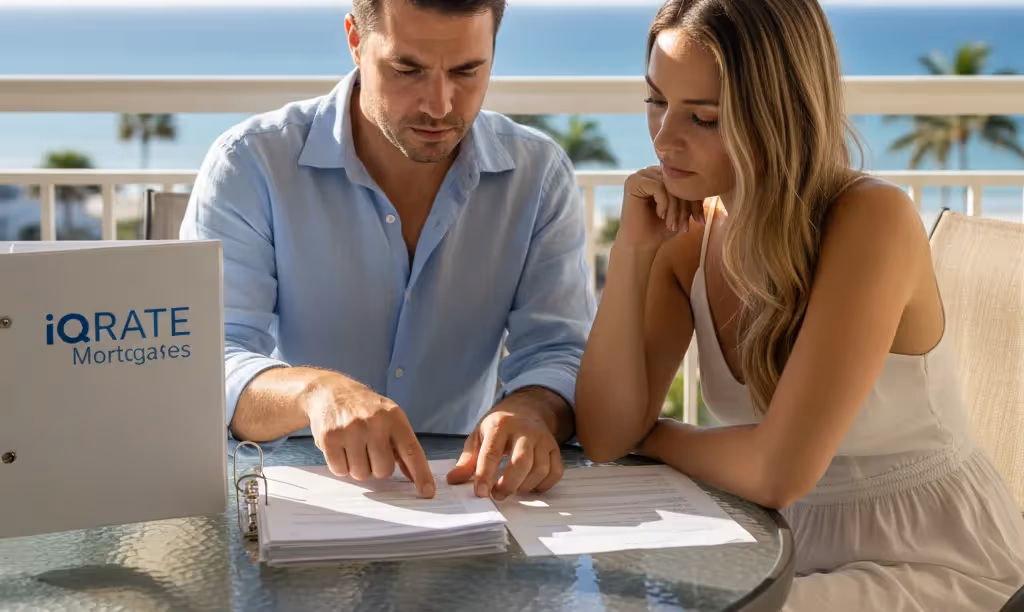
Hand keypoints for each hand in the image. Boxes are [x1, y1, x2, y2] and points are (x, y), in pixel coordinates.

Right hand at [303, 372, 434, 497]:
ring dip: (358, 466)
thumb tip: (416, 477)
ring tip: (354, 446)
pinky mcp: (330, 438)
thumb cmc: (365, 409)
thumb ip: (402, 447)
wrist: (330, 392)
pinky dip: (341, 465)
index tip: (427, 491)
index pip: (411, 451)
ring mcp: (351, 430)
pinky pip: (340, 470)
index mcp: (394, 417)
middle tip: (369, 449)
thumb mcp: (389, 418)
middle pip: (384, 470)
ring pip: (361, 474)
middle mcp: (374, 423)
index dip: (421, 474)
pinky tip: (341, 447)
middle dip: (377, 466)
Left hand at [446, 388, 564, 500]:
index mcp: (501, 425)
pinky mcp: (554, 448)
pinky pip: (555, 472)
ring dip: (525, 486)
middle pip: (521, 461)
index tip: (480, 493)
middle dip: (508, 484)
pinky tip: (529, 486)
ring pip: (540, 469)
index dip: (485, 475)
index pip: (492, 453)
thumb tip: (454, 479)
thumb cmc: (500, 425)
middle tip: (497, 496)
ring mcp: (543, 439)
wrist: (527, 408)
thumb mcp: (478, 435)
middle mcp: (525, 430)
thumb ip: (467, 459)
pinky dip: (543, 485)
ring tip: (511, 490)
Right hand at [617, 166, 704, 248]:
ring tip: (673, 224)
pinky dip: (664, 204)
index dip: (695, 199)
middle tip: (686, 226)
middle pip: (677, 181)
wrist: (641, 244)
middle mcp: (649, 171)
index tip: (699, 220)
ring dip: (675, 208)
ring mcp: (639, 175)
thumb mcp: (682, 209)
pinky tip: (660, 216)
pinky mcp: (633, 183)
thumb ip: (692, 194)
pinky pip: (659, 188)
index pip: (684, 179)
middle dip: (686, 205)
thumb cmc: (660, 228)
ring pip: (669, 185)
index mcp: (660, 175)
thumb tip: (711, 185)